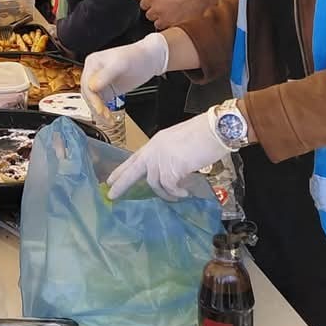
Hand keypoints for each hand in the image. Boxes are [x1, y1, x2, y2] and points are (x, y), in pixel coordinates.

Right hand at [80, 32, 168, 120]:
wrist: (149, 60)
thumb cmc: (136, 56)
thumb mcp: (120, 63)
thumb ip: (105, 74)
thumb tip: (92, 86)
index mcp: (92, 63)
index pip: (86, 84)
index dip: (92, 98)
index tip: (99, 109)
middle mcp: (94, 73)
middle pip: (88, 94)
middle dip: (96, 107)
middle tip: (105, 116)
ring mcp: (100, 82)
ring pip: (93, 101)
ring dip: (99, 112)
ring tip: (108, 120)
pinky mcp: (108, 90)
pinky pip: (101, 103)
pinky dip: (104, 112)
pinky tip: (109, 118)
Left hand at [107, 111, 226, 200]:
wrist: (214, 129)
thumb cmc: (203, 134)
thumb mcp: (179, 144)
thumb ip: (170, 157)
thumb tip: (172, 172)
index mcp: (155, 143)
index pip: (134, 158)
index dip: (122, 170)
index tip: (110, 180)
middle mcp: (154, 150)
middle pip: (132, 171)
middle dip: (121, 184)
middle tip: (111, 196)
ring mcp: (161, 159)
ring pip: (154, 183)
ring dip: (165, 193)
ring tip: (177, 195)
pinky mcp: (171, 168)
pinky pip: (169, 187)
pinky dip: (177, 193)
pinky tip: (184, 193)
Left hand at [141, 0, 223, 29]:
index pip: (142, 4)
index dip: (149, 3)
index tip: (154, 2)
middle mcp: (158, 9)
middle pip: (149, 15)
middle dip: (155, 12)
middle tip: (165, 7)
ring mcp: (167, 19)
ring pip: (158, 24)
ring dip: (162, 20)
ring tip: (172, 14)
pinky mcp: (176, 26)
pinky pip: (169, 29)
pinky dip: (172, 25)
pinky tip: (178, 18)